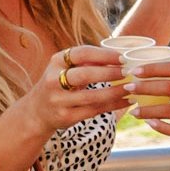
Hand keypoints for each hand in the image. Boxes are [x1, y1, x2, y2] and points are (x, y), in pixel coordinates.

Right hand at [16, 46, 130, 140]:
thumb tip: (120, 55)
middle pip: (85, 75)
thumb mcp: (66, 67)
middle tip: (129, 72)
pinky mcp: (65, 117)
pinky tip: (127, 101)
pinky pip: (94, 111)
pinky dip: (113, 105)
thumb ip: (88, 61)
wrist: (37, 111)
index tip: (123, 58)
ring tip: (132, 88)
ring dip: (115, 92)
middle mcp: (53, 80)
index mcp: (56, 61)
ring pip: (91, 97)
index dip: (104, 55)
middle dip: (110, 73)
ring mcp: (58, 100)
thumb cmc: (59, 83)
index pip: (81, 53)